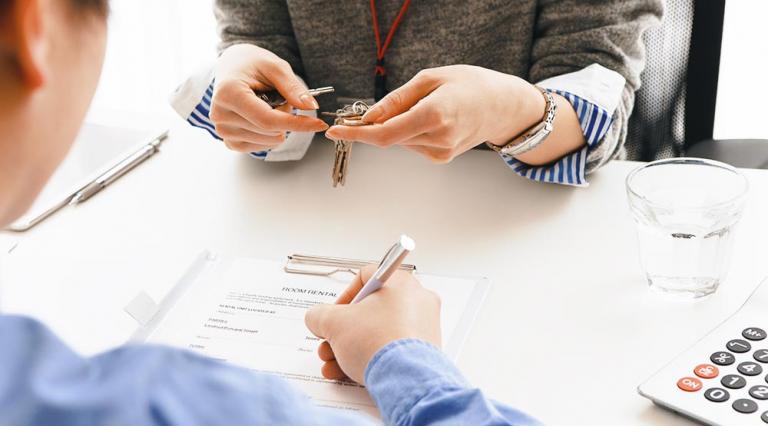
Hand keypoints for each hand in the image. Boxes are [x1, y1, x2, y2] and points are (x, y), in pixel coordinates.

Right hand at [209, 44, 328, 152]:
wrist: (233, 68)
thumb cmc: (253, 65)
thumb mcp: (275, 68)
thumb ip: (293, 88)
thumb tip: (311, 107)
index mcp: (229, 94)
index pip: (268, 120)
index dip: (297, 124)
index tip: (320, 124)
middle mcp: (220, 115)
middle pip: (270, 131)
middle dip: (286, 117)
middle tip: (278, 96)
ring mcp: (223, 131)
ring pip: (268, 140)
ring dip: (278, 125)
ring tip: (267, 104)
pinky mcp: (229, 141)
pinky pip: (260, 147)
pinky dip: (270, 135)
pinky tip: (264, 118)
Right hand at [304, 266, 441, 383]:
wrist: (406, 379)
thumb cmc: (379, 344)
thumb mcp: (334, 324)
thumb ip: (319, 315)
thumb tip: (317, 318)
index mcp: (400, 282)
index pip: (366, 277)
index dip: (344, 296)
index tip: (334, 313)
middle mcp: (417, 300)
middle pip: (370, 310)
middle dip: (343, 330)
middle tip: (330, 342)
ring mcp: (423, 326)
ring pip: (379, 331)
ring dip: (351, 347)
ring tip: (334, 363)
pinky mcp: (424, 350)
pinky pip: (392, 348)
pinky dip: (371, 357)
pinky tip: (348, 371)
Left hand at [324, 65, 544, 162]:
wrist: (503, 105)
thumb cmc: (470, 85)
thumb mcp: (431, 78)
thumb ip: (396, 100)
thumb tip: (368, 117)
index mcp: (434, 115)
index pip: (384, 133)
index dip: (356, 134)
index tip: (334, 131)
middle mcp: (438, 139)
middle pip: (389, 137)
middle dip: (373, 125)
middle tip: (369, 109)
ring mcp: (441, 152)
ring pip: (399, 141)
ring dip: (397, 126)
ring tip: (422, 106)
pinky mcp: (442, 158)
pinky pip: (412, 144)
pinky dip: (410, 132)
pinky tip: (430, 120)